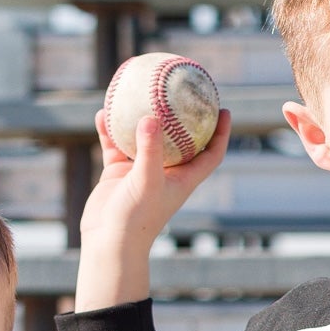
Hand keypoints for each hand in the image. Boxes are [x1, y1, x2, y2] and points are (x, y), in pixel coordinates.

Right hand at [74, 107, 233, 311]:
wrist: (108, 242)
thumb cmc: (135, 219)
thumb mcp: (146, 182)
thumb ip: (150, 150)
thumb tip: (150, 117)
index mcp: (183, 179)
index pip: (210, 154)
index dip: (221, 133)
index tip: (225, 109)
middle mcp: (165, 172)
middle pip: (181, 138)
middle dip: (183, 115)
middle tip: (182, 88)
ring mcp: (141, 171)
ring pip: (144, 136)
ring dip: (141, 115)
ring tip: (140, 89)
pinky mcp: (119, 172)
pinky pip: (116, 144)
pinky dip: (110, 129)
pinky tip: (104, 111)